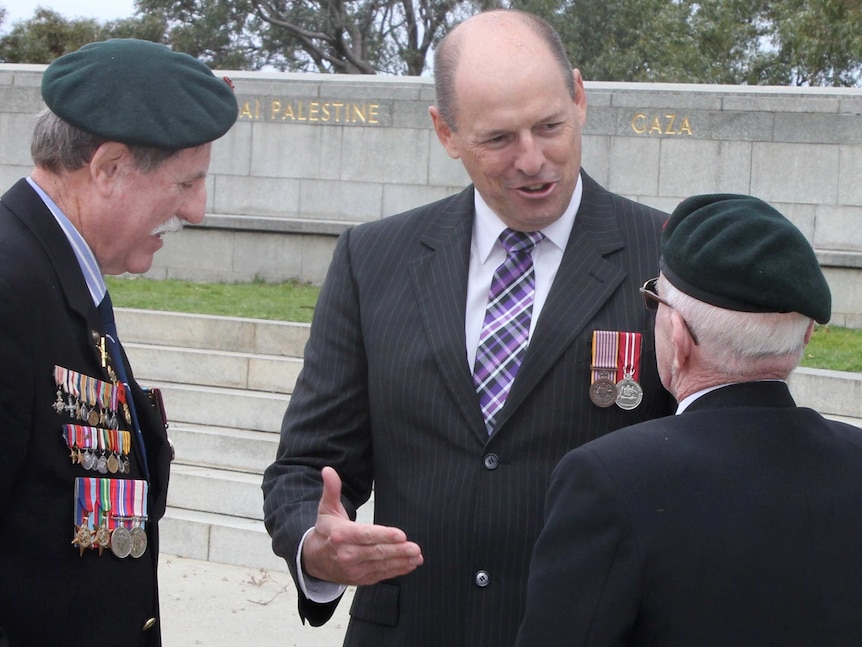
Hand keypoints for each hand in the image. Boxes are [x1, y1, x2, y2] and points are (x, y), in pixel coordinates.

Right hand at [302, 466, 423, 585]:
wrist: (314, 559)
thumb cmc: (325, 530)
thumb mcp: (326, 509)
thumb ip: (331, 490)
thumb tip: (328, 470)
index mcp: (339, 535)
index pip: (364, 535)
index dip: (383, 535)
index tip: (400, 534)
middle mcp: (346, 554)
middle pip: (376, 551)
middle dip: (397, 550)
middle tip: (414, 547)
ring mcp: (354, 569)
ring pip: (381, 564)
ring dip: (400, 561)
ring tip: (416, 555)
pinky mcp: (360, 578)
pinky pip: (381, 574)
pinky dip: (397, 570)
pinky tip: (410, 564)